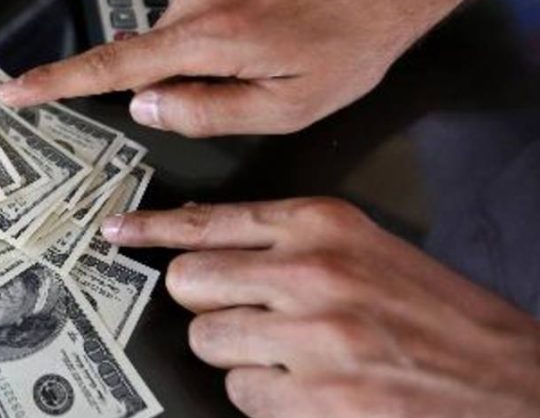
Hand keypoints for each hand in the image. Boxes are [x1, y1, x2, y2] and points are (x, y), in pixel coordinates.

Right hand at [0, 0, 471, 136]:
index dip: (58, 83)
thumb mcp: (288, 107)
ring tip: (267, 44)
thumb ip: (206, 113)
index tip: (15, 90)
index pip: (115, 66)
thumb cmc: (350, 43)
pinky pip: (188, 6)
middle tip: (252, 78)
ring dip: (203, 51)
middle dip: (184, 80)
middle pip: (152, 56)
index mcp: (212, 35)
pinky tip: (259, 21)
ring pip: (172, 33)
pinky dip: (211, 24)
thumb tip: (143, 106)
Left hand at [101, 198, 539, 416]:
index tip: (118, 232)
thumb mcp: (365, 251)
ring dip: (238, 356)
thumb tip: (202, 239)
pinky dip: (265, 398)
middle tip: (242, 315)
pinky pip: (241, 394)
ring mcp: (311, 338)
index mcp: (325, 225)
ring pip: (208, 341)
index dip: (151, 229)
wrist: (510, 381)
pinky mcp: (315, 399)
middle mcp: (312, 273)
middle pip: (189, 281)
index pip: (209, 220)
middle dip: (206, 303)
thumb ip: (285, 241)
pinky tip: (308, 389)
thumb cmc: (439, 318)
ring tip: (290, 357)